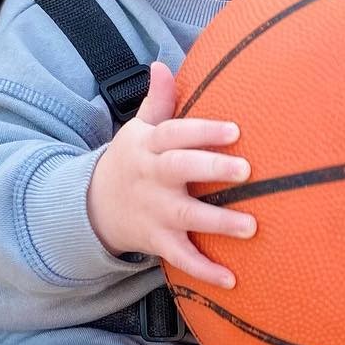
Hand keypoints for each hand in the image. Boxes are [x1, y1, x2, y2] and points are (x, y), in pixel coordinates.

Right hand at [86, 60, 254, 289]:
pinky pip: (181, 258)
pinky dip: (205, 271)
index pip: (176, 134)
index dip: (204, 131)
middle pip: (180, 170)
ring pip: (185, 217)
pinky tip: (232, 279)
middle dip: (211, 168)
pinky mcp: (157, 242)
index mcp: (150, 146)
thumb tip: (161, 65)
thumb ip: (158, 101)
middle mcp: (152, 178)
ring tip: (251, 227)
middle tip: (246, 170)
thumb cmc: (131, 161)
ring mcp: (154, 212)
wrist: (93, 208)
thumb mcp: (138, 130)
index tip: (236, 130)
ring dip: (218, 223)